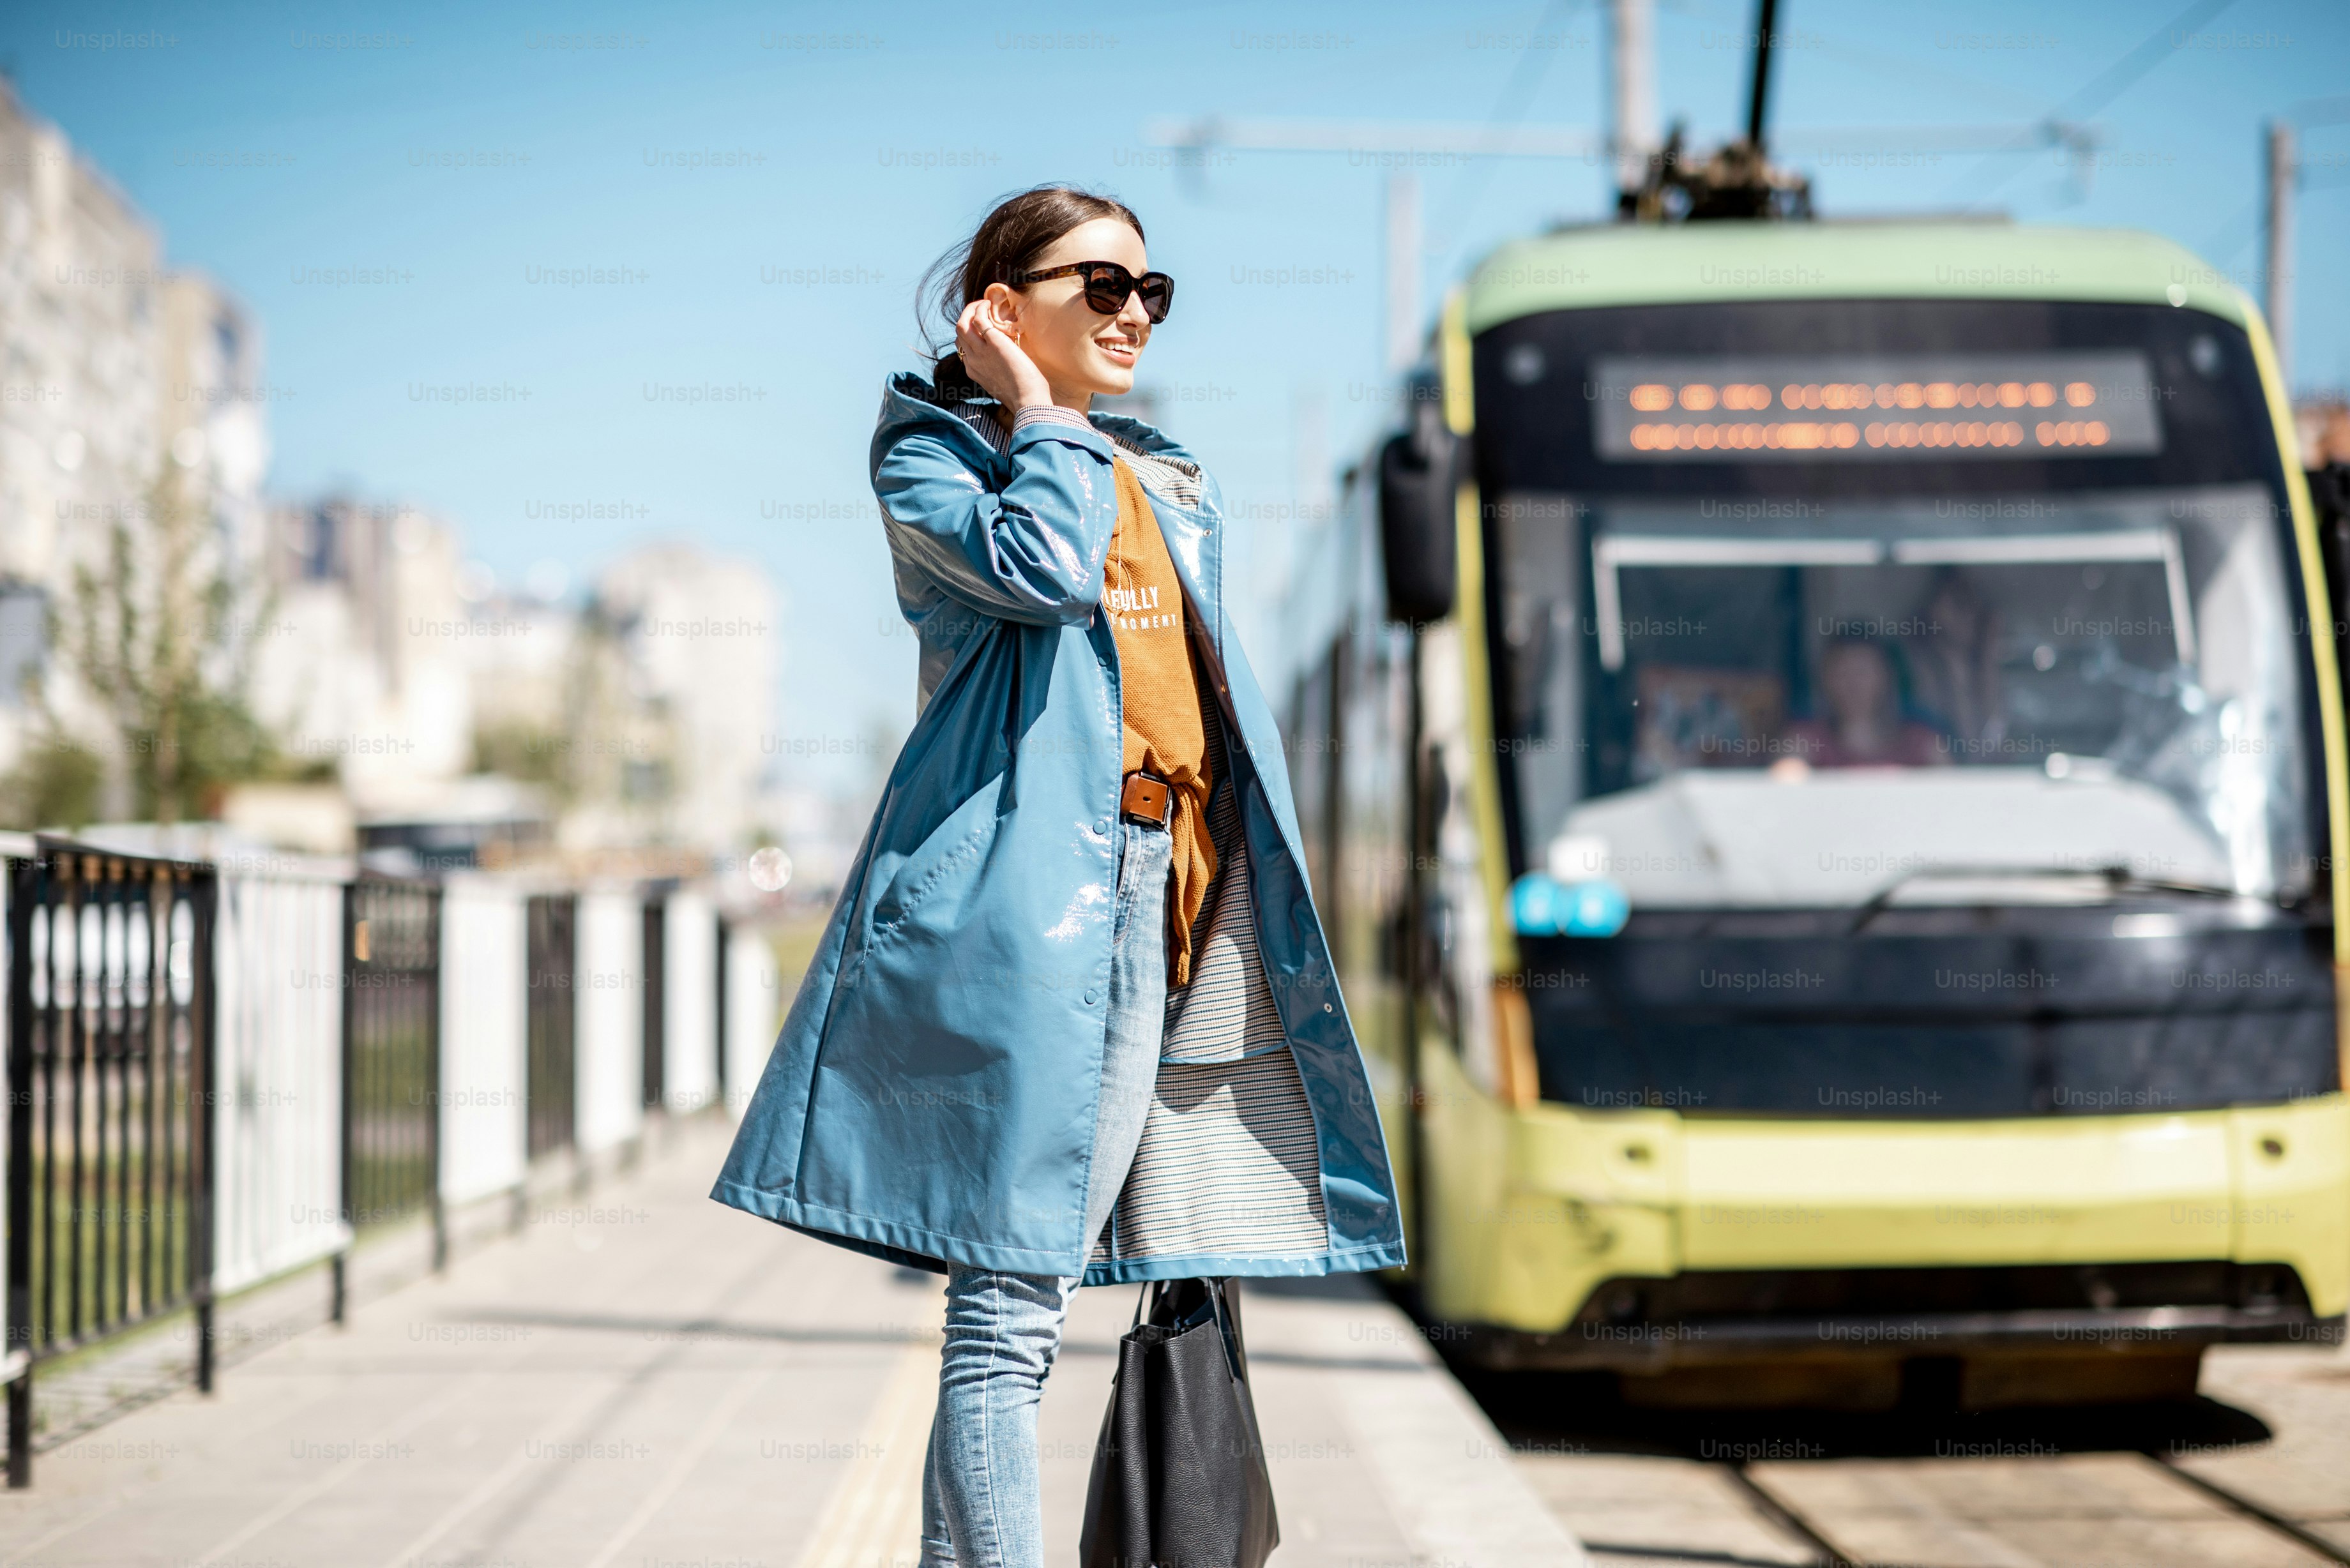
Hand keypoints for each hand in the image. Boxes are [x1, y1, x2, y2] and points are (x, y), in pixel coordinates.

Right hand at [954, 297, 1053, 413]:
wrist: (1028, 401)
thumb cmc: (1024, 395)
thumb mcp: (1004, 382)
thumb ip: (999, 370)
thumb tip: (1009, 358)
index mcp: (974, 370)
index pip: (962, 345)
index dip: (970, 330)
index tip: (982, 323)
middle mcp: (972, 360)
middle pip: (959, 332)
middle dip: (967, 316)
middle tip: (982, 308)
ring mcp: (980, 352)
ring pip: (962, 324)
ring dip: (971, 309)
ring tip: (983, 303)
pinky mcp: (993, 343)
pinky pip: (978, 319)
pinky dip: (980, 308)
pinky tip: (989, 304)